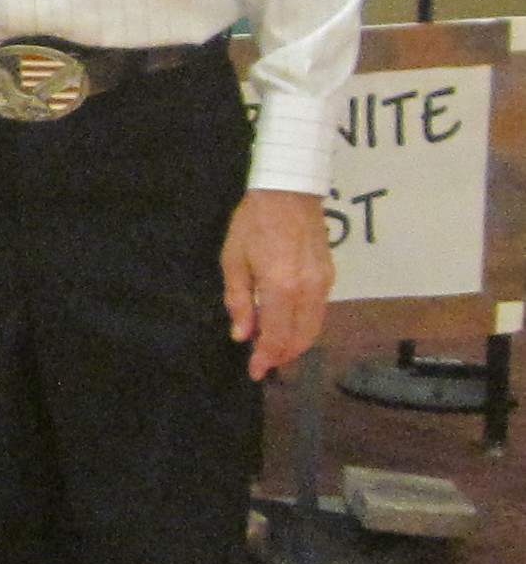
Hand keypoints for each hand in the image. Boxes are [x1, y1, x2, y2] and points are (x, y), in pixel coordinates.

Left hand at [222, 187, 332, 379]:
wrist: (289, 191)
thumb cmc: (253, 223)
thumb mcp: (233, 260)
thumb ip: (238, 300)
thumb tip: (242, 335)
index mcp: (280, 286)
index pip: (276, 335)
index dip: (266, 358)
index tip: (255, 372)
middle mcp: (307, 290)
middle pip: (301, 338)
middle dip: (282, 356)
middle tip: (264, 363)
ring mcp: (323, 283)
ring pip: (314, 327)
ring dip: (295, 343)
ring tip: (273, 349)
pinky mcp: (330, 276)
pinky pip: (319, 311)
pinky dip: (304, 326)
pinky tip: (287, 325)